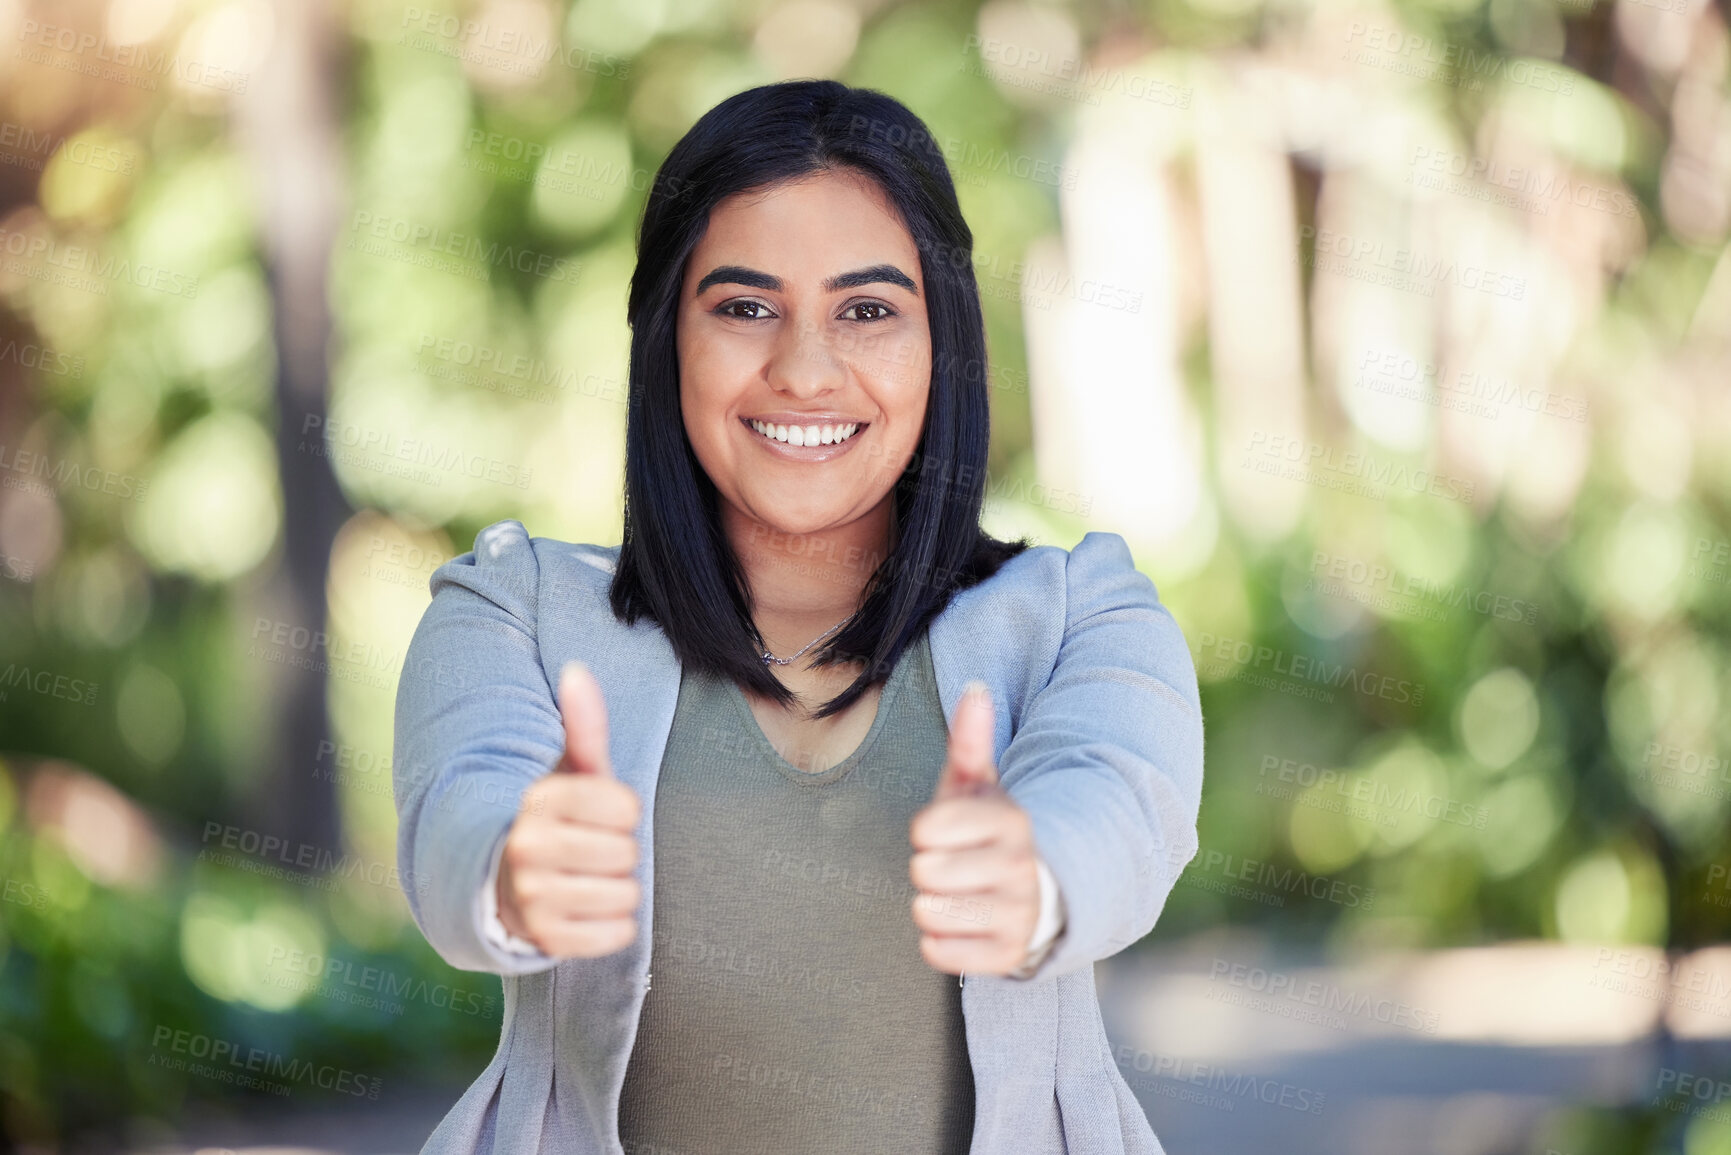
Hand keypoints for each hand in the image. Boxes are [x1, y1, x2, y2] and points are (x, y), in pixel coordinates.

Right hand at [495, 661, 643, 957]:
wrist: (508, 882)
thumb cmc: (559, 819)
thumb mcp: (570, 771)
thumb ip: (582, 724)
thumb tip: (576, 669)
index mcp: (539, 800)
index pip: (625, 808)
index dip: (623, 814)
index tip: (599, 817)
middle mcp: (527, 847)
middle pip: (626, 853)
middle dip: (619, 853)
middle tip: (590, 852)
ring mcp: (531, 896)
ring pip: (624, 894)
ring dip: (617, 890)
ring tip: (586, 880)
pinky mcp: (545, 939)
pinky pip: (617, 934)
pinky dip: (613, 927)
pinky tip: (587, 911)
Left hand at [908, 682, 1039, 975]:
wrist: (1035, 895)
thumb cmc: (986, 833)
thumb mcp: (978, 787)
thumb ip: (970, 741)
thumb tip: (974, 688)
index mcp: (1012, 821)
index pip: (927, 828)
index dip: (924, 830)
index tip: (943, 832)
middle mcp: (1022, 868)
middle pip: (923, 871)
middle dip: (926, 868)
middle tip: (952, 866)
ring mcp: (1019, 916)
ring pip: (929, 912)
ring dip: (930, 905)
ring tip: (956, 894)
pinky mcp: (1008, 957)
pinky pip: (938, 951)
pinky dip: (938, 941)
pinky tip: (961, 924)